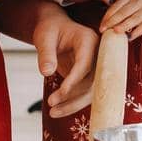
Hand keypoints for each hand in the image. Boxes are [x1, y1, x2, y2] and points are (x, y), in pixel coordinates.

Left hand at [31, 4, 98, 118]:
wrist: (55, 28)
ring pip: (90, 91)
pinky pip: (85, 93)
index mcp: (89, 40)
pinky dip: (72, 103)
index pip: (85, 64)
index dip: (74, 81)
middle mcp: (97, 54)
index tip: (59, 94)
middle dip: (74, 97)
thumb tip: (46, 72)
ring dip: (73, 104)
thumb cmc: (50, 29)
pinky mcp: (89, 76)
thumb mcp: (44, 37)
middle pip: (92, 82)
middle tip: (52, 106)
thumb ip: (46, 54)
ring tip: (52, 112)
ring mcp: (95, 66)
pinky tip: (58, 110)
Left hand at [100, 0, 141, 39]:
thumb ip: (122, 8)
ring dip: (123, 25)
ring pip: (133, 19)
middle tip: (103, 30)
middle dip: (111, 21)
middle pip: (122, 12)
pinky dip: (136, 32)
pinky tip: (129, 37)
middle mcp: (138, 3)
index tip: (101, 26)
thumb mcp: (133, 0)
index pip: (116, 7)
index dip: (107, 16)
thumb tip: (107, 22)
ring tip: (115, 32)